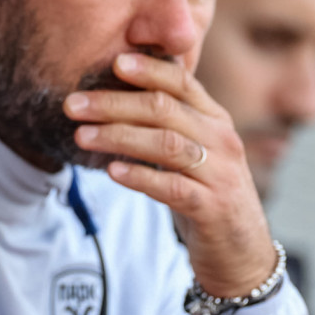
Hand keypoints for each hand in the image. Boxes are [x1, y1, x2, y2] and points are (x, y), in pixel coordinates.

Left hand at [63, 52, 276, 297]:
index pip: (182, 82)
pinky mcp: (212, 208)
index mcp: (215, 119)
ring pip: (166, 144)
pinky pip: (172, 187)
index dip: (148, 69)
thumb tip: (115, 95)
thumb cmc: (205, 194)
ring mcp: (220, 174)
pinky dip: (140, 177)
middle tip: (73, 105)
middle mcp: (221, 140)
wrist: (241, 252)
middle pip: (164, 109)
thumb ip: (166, 124)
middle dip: (114, 103)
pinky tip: (112, 171)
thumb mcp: (192, 151)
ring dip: (119, 136)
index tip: (113, 62)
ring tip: (82, 136)